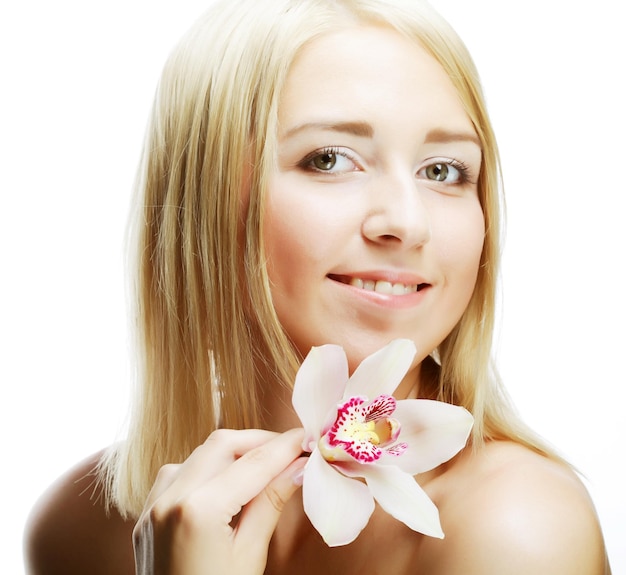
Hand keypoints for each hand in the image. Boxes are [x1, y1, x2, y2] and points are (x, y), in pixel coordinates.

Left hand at [133, 428, 306, 574]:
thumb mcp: (250, 555)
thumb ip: (272, 502)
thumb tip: (298, 466)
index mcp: (198, 511)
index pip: (254, 463)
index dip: (286, 446)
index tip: (309, 436)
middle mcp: (169, 499)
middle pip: (222, 444)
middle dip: (259, 441)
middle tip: (291, 450)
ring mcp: (152, 506)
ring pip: (198, 454)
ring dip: (233, 453)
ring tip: (264, 467)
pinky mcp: (146, 515)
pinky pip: (178, 474)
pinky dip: (207, 468)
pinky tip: (227, 483)